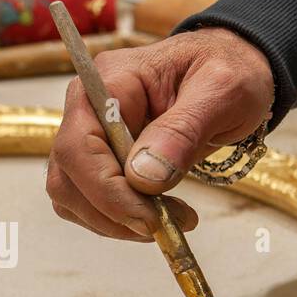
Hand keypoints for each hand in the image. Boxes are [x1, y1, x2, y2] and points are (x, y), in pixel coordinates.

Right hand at [46, 28, 273, 240]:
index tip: (151, 219)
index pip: (78, 147)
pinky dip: (119, 220)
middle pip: (67, 178)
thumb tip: (144, 177)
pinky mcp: (97, 162)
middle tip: (166, 224)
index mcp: (106, 83)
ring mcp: (87, 137)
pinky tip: (156, 214)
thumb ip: (182, 131)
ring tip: (169, 220)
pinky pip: (89, 203)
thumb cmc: (226, 73)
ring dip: (115, 222)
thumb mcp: (221, 92)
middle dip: (113, 212)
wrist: (229, 74)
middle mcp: (85, 109)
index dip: (107, 191)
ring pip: (72, 197)